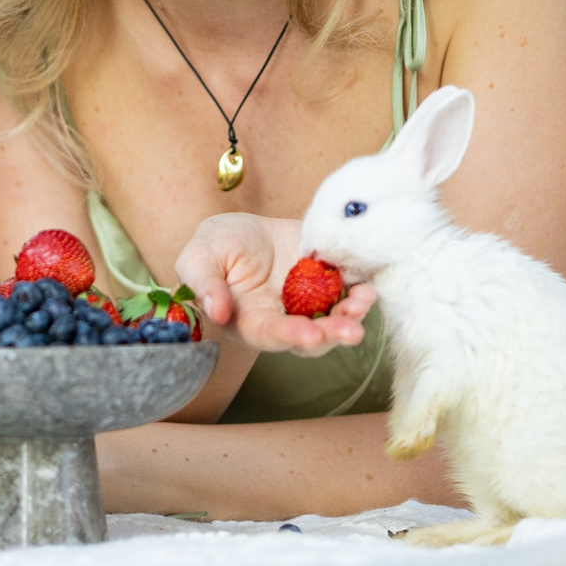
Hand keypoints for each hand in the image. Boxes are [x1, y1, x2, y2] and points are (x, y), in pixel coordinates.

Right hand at [173, 213, 372, 355]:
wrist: (245, 228)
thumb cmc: (215, 246)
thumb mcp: (198, 259)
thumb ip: (205, 285)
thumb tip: (218, 312)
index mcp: (251, 322)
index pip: (272, 335)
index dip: (291, 336)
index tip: (310, 335)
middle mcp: (285, 319)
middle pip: (312, 337)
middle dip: (333, 334)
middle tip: (353, 330)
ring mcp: (310, 303)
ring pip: (335, 319)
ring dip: (352, 314)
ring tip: (364, 299)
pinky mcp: (328, 283)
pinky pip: (348, 291)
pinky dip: (360, 291)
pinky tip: (367, 285)